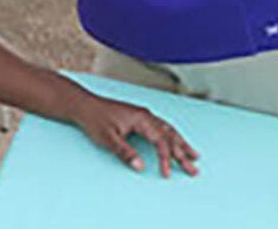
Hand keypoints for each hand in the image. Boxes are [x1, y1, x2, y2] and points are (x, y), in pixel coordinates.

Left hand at [69, 93, 198, 178]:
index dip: (165, 158)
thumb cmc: (94, 120)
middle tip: (194, 169)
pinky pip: (162, 127)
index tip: (166, 173)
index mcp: (141, 118)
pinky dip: (171, 136)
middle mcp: (145, 115)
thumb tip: (140, 167)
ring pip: (168, 130)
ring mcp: (143, 115)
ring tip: (194, 155)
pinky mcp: (139, 117)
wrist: (83, 105)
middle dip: (182, 153)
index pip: (160, 140)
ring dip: (181, 143)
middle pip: (170, 135)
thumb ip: (125, 152)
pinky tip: (176, 141)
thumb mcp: (107, 138)